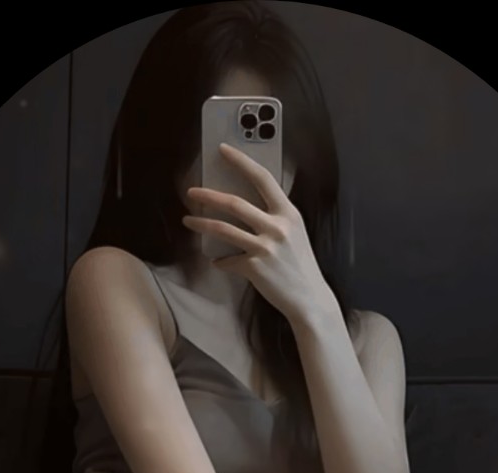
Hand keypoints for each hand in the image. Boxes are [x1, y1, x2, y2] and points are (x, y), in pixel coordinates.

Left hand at [182, 143, 338, 323]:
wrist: (309, 298)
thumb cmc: (300, 265)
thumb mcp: (294, 233)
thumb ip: (274, 218)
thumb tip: (243, 206)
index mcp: (288, 213)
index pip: (262, 178)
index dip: (241, 161)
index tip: (223, 149)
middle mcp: (277, 227)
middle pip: (234, 203)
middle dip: (208, 196)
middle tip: (191, 192)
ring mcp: (265, 248)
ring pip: (223, 229)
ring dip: (201, 224)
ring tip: (188, 220)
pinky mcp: (254, 268)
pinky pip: (228, 260)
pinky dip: (221, 261)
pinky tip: (218, 262)